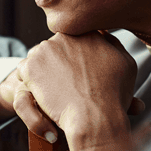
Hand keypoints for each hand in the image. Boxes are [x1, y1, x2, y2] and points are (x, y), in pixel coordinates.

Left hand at [13, 31, 140, 150]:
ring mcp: (45, 50)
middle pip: (57, 47)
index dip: (77, 57)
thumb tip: (103, 35)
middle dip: (59, 62)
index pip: (76, 39)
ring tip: (56, 90)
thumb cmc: (114, 95)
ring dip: (44, 71)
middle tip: (67, 83)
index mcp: (87, 33)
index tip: (80, 72)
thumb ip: (113, 45)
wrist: (95, 117)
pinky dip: (31, 82)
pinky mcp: (30, 66)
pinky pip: (25, 70)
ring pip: (40, 57)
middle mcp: (65, 36)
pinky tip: (43, 94)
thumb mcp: (125, 64)